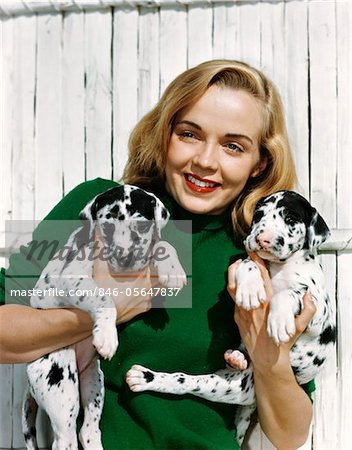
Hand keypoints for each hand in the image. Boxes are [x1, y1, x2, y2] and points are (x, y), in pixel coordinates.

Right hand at [92, 231, 161, 324]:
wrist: (98, 318)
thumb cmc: (100, 293)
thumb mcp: (100, 271)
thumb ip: (100, 250)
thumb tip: (97, 231)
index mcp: (142, 277)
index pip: (155, 262)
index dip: (155, 255)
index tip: (154, 248)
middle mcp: (149, 289)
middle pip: (160, 274)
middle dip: (157, 268)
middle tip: (153, 260)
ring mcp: (148, 300)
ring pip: (158, 287)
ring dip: (154, 280)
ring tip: (147, 274)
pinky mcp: (144, 309)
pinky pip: (152, 298)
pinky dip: (149, 292)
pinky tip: (141, 288)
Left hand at [227, 253, 315, 372]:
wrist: (267, 360)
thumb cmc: (283, 342)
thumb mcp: (298, 327)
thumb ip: (307, 311)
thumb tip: (309, 296)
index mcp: (267, 304)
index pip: (261, 279)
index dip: (256, 263)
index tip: (252, 251)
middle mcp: (253, 306)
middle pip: (241, 282)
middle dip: (239, 268)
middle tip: (240, 259)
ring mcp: (243, 312)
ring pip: (233, 291)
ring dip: (233, 278)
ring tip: (235, 269)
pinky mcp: (237, 319)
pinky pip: (234, 302)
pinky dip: (235, 292)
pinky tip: (239, 288)